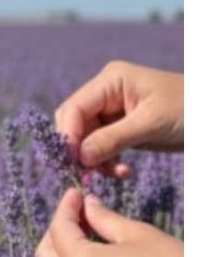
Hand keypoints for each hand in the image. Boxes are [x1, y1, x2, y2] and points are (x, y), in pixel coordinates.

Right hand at [55, 61, 183, 175]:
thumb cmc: (188, 112)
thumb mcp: (150, 125)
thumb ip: (112, 139)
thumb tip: (79, 157)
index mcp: (110, 81)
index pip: (74, 108)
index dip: (68, 135)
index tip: (71, 163)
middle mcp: (107, 92)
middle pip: (76, 122)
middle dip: (79, 148)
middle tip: (87, 174)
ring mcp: (114, 109)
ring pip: (87, 136)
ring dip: (96, 158)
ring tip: (115, 175)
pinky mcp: (123, 125)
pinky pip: (103, 144)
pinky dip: (108, 160)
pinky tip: (123, 171)